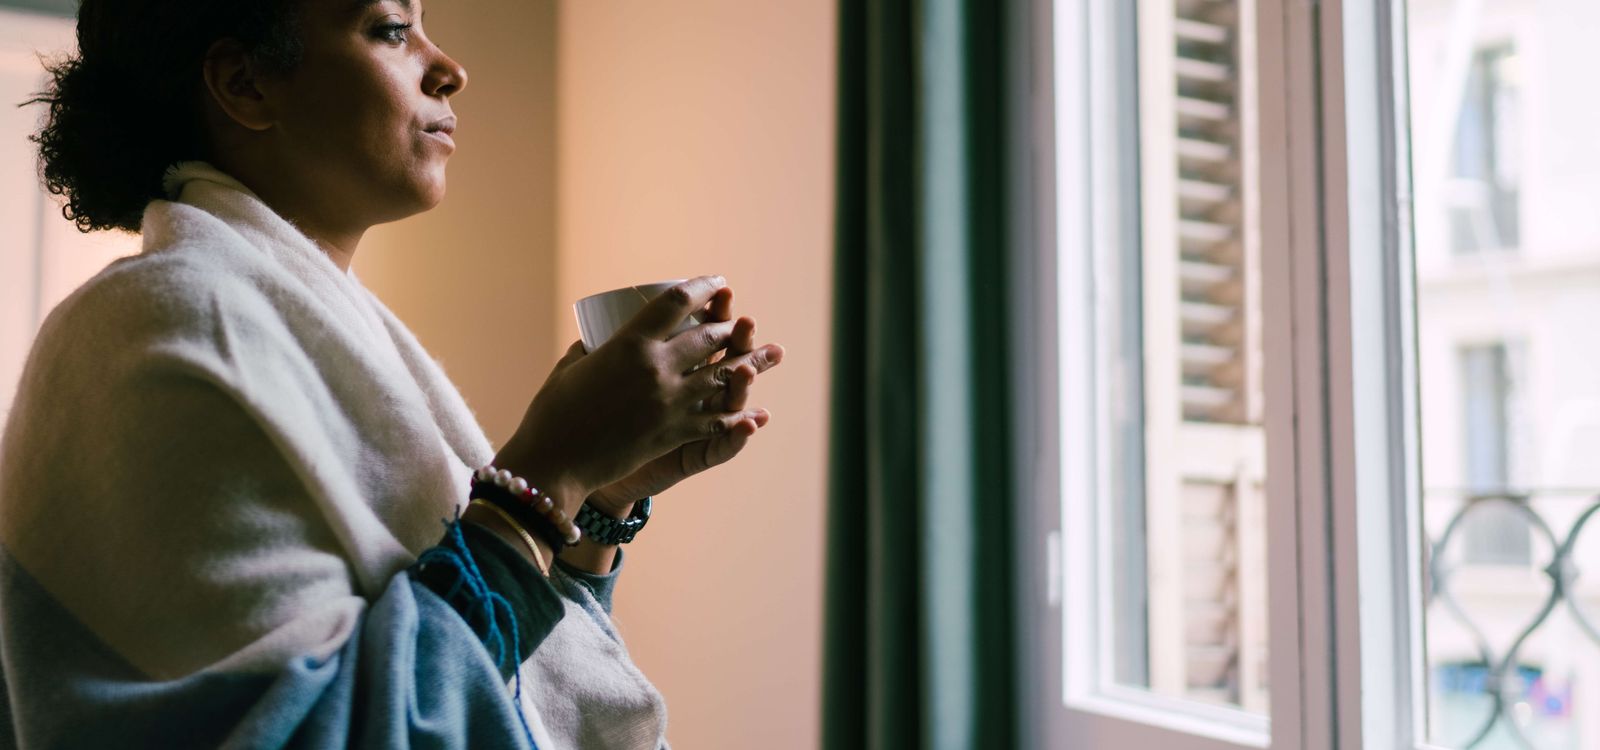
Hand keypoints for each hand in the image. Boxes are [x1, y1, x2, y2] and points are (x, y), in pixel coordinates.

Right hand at [494, 276, 769, 510]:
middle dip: (728, 326)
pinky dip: (736, 414)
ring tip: (770, 354)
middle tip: (738, 323)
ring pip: (722, 376)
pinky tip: (750, 412)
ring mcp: (669, 402)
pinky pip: (715, 419)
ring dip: (749, 363)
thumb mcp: (570, 367)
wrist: (555, 462)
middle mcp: (656, 368)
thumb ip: (589, 350)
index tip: (718, 282)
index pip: (676, 302)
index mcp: (629, 343)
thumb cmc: (553, 413)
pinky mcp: (674, 433)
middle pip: (707, 336)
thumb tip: (594, 339)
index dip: (703, 287)